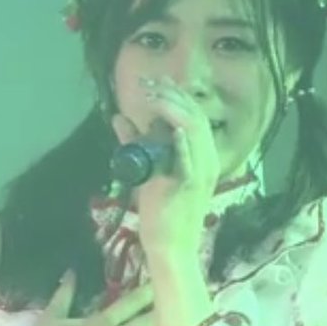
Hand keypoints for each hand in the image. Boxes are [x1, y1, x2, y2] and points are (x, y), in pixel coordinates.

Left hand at [112, 75, 220, 257]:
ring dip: (173, 111)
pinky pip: (190, 163)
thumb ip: (136, 144)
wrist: (169, 245)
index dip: (177, 94)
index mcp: (203, 156)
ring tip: (155, 96)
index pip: (195, 116)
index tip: (157, 80)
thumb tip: (119, 118)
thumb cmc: (161, 210)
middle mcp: (208, 161)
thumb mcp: (148, 170)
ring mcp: (201, 174)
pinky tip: (175, 130)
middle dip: (172, 96)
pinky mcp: (189, 188)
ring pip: (195, 132)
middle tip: (150, 84)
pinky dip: (184, 145)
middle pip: (196, 117)